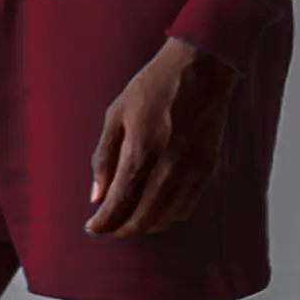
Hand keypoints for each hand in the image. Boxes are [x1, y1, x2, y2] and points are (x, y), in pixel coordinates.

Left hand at [85, 36, 238, 239]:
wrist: (199, 69)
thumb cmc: (153, 87)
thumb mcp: (116, 115)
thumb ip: (104, 158)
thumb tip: (97, 196)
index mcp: (140, 152)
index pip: (119, 203)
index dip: (103, 222)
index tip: (92, 227)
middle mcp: (167, 168)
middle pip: (142, 218)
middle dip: (120, 229)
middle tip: (108, 228)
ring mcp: (190, 171)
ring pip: (165, 218)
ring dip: (144, 226)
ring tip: (129, 222)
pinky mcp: (207, 169)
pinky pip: (187, 208)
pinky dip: (168, 217)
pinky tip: (156, 212)